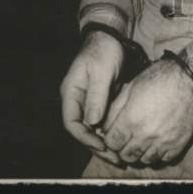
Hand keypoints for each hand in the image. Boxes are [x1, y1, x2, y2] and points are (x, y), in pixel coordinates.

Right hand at [60, 30, 125, 165]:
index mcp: (71, 93)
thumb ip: (97, 96)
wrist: (110, 36)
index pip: (71, 123)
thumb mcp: (101, 72)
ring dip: (104, 141)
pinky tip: (122, 139)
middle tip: (115, 157)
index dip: (85, 137)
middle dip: (96, 145)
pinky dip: (109, 131)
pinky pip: (101, 120)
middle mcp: (76, 100)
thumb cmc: (104, 50)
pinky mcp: (99, 100)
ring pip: (92, 128)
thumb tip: (92, 123)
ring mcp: (87, 101)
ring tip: (120, 154)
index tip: (102, 145)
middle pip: (81, 130)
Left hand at [100, 58, 192, 165]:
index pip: (111, 143)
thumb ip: (115, 108)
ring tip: (144, 139)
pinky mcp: (177, 145)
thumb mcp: (133, 86)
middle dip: (124, 147)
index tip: (116, 133)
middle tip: (129, 137)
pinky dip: (158, 153)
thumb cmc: (161, 77)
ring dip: (140, 152)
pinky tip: (158, 141)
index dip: (111, 138)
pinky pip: (162, 160)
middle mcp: (145, 135)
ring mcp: (162, 142)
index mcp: (131, 119)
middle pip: (126, 155)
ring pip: (143, 160)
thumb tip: (104, 126)